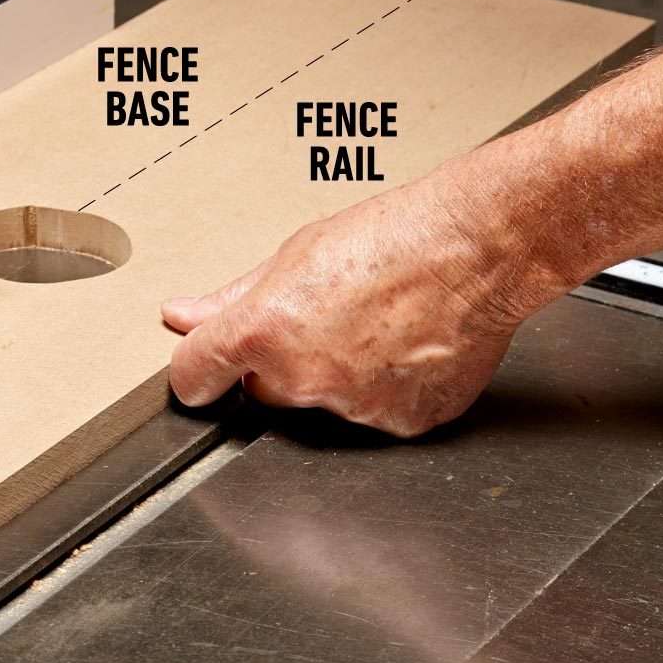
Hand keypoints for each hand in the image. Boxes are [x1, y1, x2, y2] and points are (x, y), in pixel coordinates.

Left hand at [161, 172, 534, 436]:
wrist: (478, 248)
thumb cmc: (394, 238)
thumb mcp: (296, 255)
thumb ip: (231, 299)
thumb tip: (183, 316)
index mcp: (264, 332)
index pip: (193, 378)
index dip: (195, 373)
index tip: (202, 371)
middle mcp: (304, 379)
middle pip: (263, 392)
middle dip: (279, 366)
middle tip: (324, 321)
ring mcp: (355, 409)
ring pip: (322, 404)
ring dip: (336, 375)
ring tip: (376, 324)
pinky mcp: (403, 423)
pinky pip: (375, 414)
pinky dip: (384, 389)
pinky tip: (405, 346)